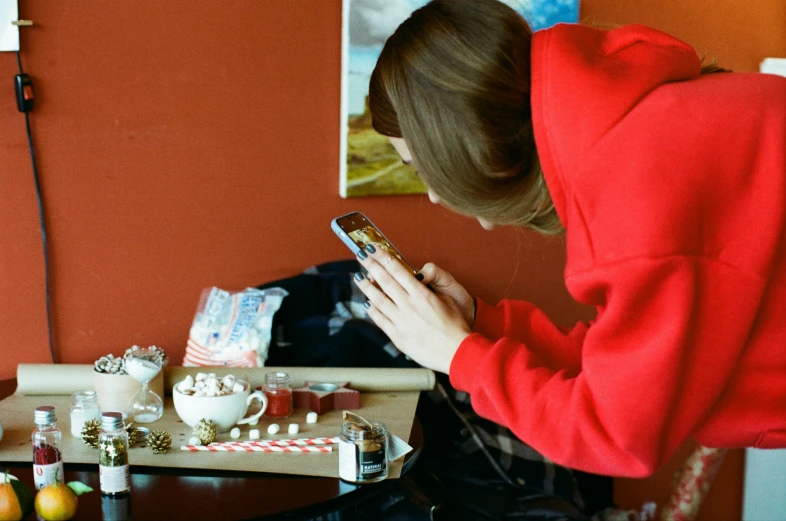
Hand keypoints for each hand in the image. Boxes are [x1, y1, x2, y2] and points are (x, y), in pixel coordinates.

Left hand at [355, 244, 471, 373]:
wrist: (457, 352)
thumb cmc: (455, 326)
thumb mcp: (446, 300)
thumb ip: (429, 289)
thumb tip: (417, 280)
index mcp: (421, 294)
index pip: (398, 270)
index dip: (384, 258)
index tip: (374, 250)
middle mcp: (408, 305)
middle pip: (385, 280)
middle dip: (371, 265)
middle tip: (361, 255)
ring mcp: (401, 321)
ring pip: (378, 299)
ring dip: (367, 287)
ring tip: (358, 278)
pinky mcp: (398, 336)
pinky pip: (380, 320)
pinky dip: (372, 310)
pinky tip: (368, 304)